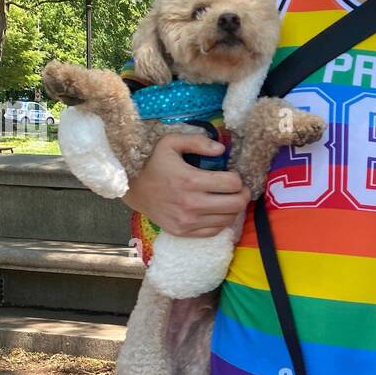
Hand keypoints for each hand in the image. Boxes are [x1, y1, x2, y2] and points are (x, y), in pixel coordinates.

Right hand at [120, 133, 250, 237]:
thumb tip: (221, 149)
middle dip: (243, 195)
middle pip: (235, 204)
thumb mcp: (171, 143)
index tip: (232, 174)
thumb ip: (198, 142)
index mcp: (190, 180)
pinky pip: (214, 231)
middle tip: (239, 189)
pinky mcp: (183, 232)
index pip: (232, 184)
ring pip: (228, 219)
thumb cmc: (154, 163)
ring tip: (229, 199)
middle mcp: (191, 204)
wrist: (133, 189)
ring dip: (234, 209)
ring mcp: (188, 221)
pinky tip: (217, 211)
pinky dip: (221, 221)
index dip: (238, 178)